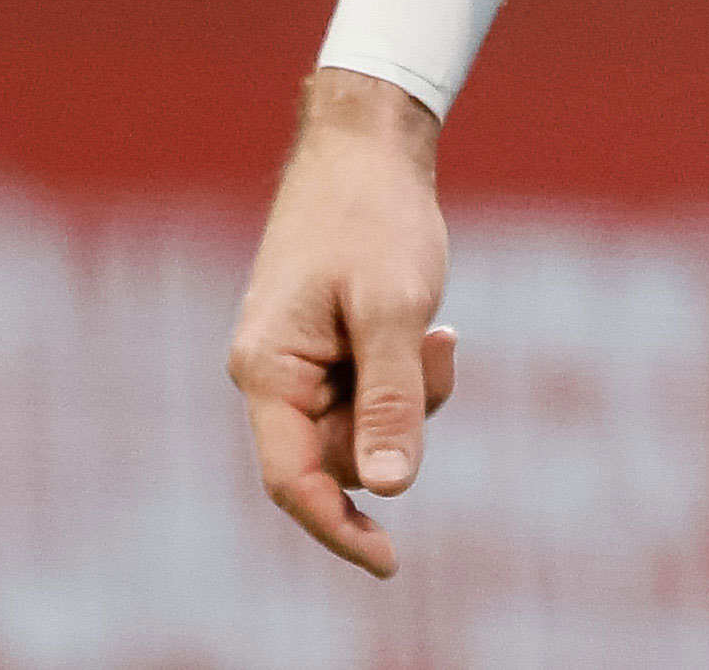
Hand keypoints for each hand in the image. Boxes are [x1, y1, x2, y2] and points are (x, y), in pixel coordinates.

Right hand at [228, 70, 462, 575]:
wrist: (366, 142)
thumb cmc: (373, 216)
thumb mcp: (394, 309)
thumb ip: (392, 399)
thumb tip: (387, 489)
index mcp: (267, 368)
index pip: (295, 478)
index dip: (338, 528)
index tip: (389, 564)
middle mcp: (273, 372)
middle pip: (338, 456)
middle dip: (399, 428)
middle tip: (441, 352)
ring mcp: (299, 361)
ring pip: (363, 427)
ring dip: (411, 397)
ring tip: (438, 330)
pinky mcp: (327, 346)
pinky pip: (372, 393)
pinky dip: (409, 375)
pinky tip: (433, 327)